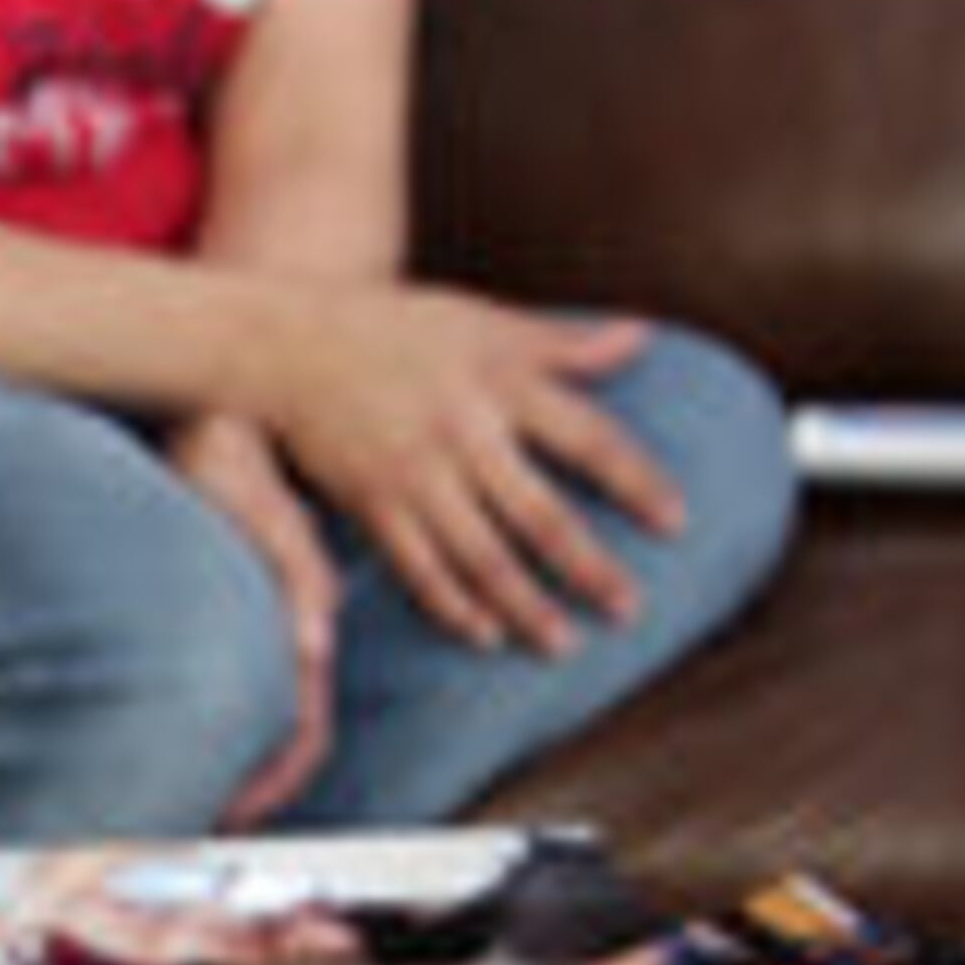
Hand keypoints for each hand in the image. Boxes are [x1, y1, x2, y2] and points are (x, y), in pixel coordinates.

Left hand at [165, 413, 335, 820]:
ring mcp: (258, 628)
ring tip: (181, 803)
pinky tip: (172, 741)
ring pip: (254, 721)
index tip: (233, 821)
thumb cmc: (227, 452)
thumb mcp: (257, 506)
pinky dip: (209, 727)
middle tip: (191, 829)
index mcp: (302, 620)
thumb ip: (296, 570)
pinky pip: (231, 687)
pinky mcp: (231, 615)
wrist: (209, 410)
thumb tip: (317, 642)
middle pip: (279, 741)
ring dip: (227, 767)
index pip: (304, 730)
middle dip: (245, 792)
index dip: (276, 784)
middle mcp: (284, 636)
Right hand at [275, 287, 678, 655]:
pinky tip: (486, 635)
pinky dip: (452, 605)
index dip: (636, 481)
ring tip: (563, 645)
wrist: (288, 342)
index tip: (676, 522)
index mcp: (499, 380)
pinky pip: (418, 566)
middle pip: (537, 512)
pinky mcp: (372, 502)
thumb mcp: (482, 319)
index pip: (586, 437)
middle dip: (586, 567)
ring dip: (524, 605)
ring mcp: (413, 472)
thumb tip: (642, 337)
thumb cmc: (395, 327)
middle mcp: (461, 431)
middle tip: (628, 610)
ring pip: (479, 554)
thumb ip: (562, 342)